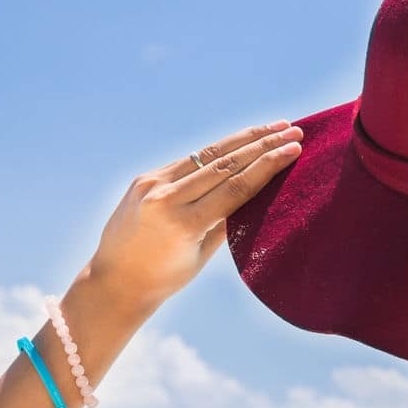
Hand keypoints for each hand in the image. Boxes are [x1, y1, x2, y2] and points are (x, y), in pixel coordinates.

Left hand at [87, 120, 303, 308]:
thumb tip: (259, 189)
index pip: (235, 186)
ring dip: (244, 139)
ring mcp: (152, 184)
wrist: (114, 280)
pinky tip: (241, 142)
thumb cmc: (166, 277)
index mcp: (183, 224)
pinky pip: (189, 160)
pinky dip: (218, 151)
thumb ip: (228, 220)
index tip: (293, 149)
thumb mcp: (202, 253)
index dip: (267, 165)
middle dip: (262, 144)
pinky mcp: (145, 178)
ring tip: (274, 127)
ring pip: (207, 155)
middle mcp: (165, 198)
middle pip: (225, 164)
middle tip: (293, 129)